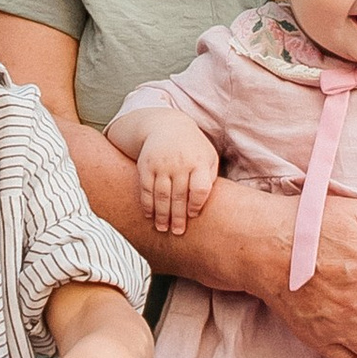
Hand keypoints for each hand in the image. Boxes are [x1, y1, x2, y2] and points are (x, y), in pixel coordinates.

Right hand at [134, 115, 217, 236]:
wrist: (166, 125)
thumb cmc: (192, 147)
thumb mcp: (208, 156)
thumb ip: (210, 178)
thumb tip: (206, 203)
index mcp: (199, 162)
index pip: (199, 188)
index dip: (196, 205)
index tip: (193, 215)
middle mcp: (179, 163)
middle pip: (179, 196)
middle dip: (177, 217)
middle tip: (177, 232)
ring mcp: (161, 164)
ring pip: (161, 195)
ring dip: (161, 215)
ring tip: (163, 228)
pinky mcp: (146, 166)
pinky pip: (146, 189)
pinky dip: (147, 205)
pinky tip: (150, 216)